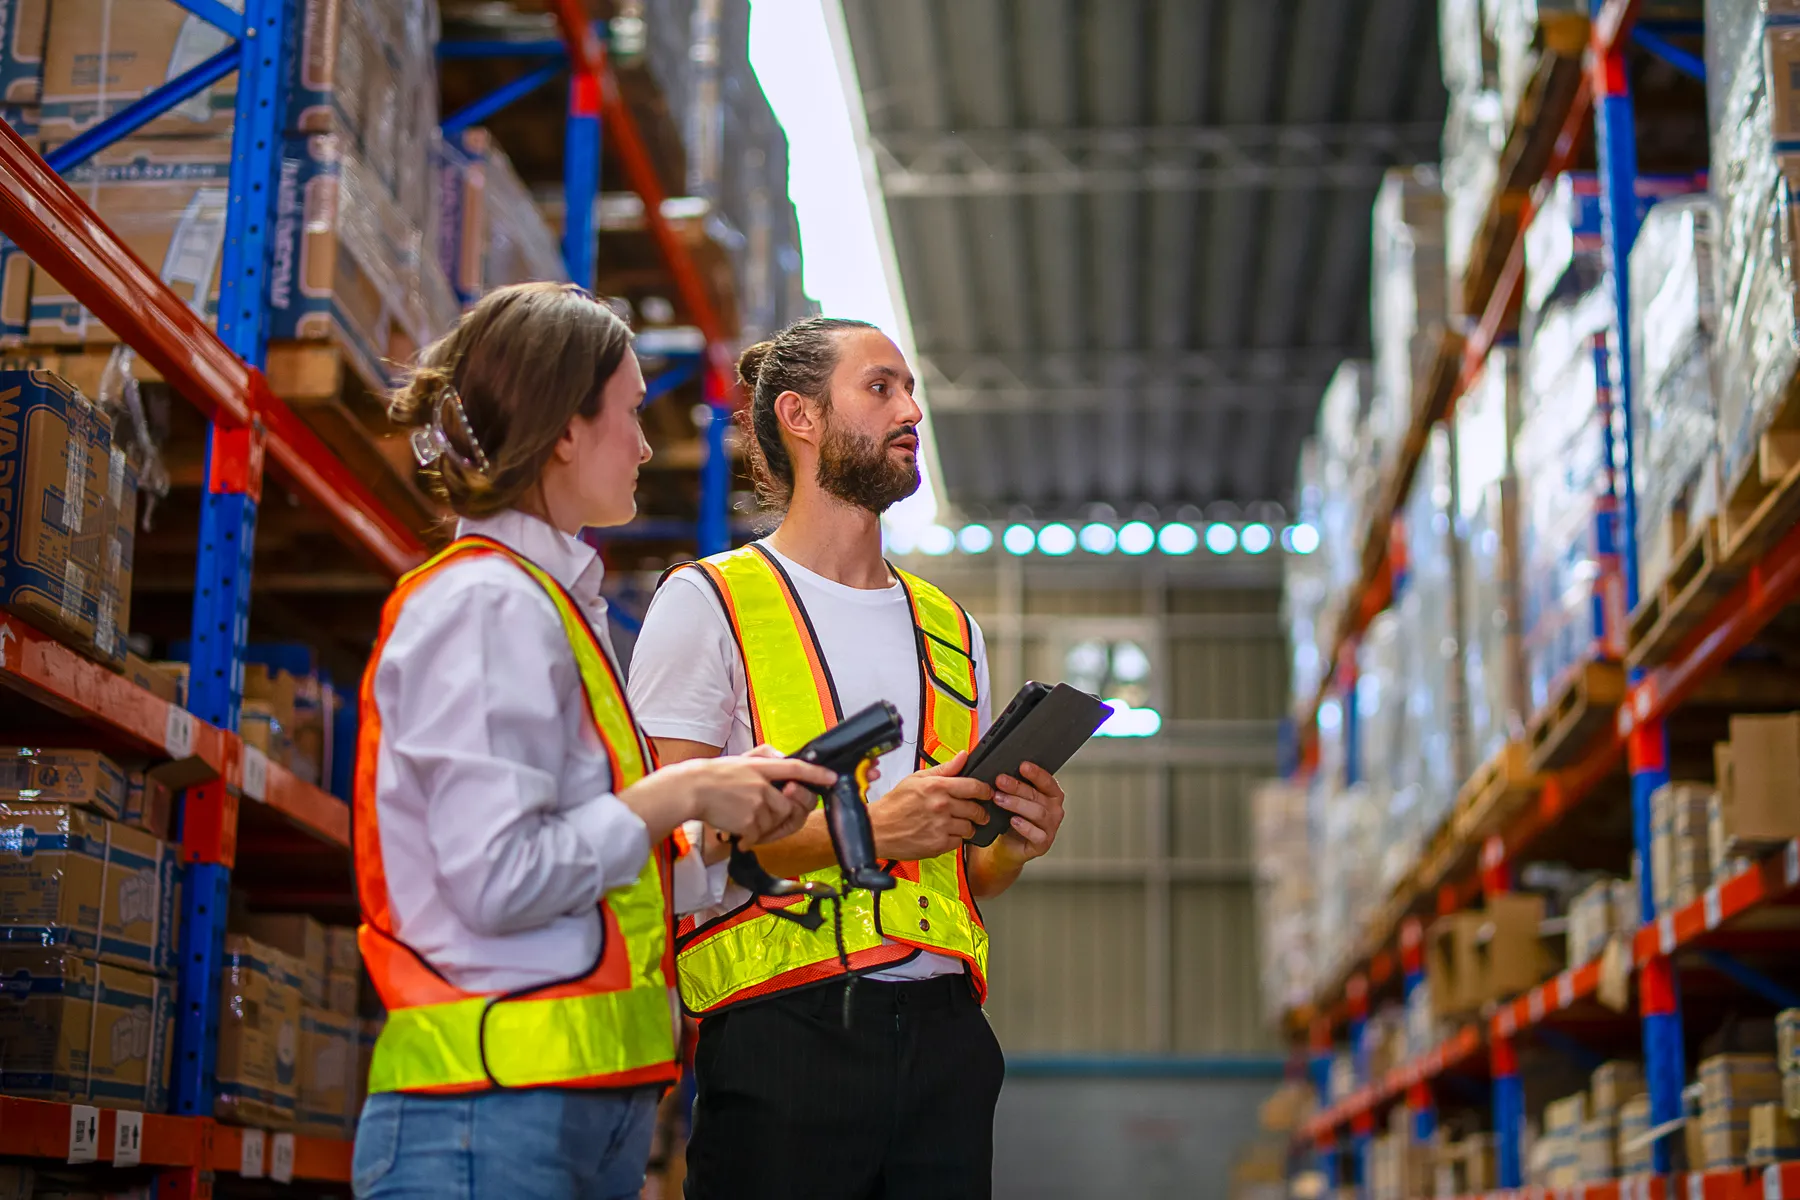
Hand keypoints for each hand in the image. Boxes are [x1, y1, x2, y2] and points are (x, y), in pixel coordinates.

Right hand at [621, 752, 830, 845]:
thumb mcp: (741, 759)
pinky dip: (750, 838)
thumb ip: (765, 757)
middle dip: (786, 812)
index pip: (796, 768)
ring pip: (775, 822)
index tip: (832, 778)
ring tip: (742, 818)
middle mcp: (763, 785)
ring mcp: (757, 804)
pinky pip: (760, 835)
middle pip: (791, 805)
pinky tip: (737, 833)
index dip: (816, 774)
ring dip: (763, 826)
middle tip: (768, 813)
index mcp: (762, 767)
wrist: (691, 790)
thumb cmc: (713, 776)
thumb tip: (784, 759)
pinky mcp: (749, 821)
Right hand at [869, 751, 992, 860]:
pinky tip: (945, 833)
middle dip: (979, 811)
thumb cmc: (894, 805)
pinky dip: (955, 839)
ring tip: (959, 824)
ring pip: (970, 827)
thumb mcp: (916, 779)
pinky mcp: (938, 845)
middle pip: (976, 809)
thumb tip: (962, 756)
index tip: (986, 793)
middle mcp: (942, 806)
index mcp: (937, 787)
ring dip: (968, 826)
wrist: (877, 829)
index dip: (985, 790)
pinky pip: (958, 842)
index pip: (974, 787)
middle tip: (977, 812)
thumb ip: (944, 769)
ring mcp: (941, 827)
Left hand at [988, 762, 1064, 867]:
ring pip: (1038, 813)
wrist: (1007, 846)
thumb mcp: (1015, 798)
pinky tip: (1013, 820)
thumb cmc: (1012, 818)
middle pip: (1038, 796)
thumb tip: (1003, 772)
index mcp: (1051, 795)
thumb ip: (1015, 786)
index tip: (1023, 766)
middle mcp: (1054, 810)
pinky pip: (1036, 834)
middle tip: (1001, 781)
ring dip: (1017, 804)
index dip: (1036, 773)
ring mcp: (1050, 827)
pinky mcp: (1043, 843)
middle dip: (1017, 787)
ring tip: (999, 799)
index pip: (1047, 781)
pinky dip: (1024, 826)